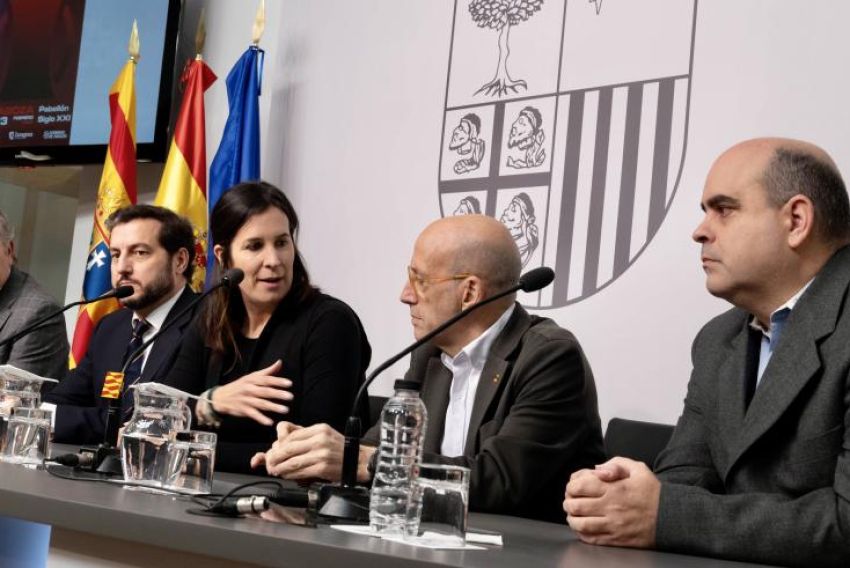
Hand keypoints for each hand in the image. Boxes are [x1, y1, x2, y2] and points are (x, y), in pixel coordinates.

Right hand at [211, 360, 291, 425]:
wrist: (220, 397)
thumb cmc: (240, 385)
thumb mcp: (251, 376)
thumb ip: (267, 371)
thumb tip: (280, 362)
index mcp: (252, 380)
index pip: (267, 380)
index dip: (278, 381)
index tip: (289, 383)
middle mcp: (249, 389)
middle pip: (265, 391)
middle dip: (278, 394)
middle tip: (290, 397)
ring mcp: (246, 400)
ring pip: (261, 403)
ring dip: (273, 407)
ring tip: (285, 410)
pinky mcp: (243, 410)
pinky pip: (253, 414)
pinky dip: (261, 419)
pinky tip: (270, 422)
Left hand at [256, 422, 375, 482]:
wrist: (359, 461)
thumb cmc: (339, 449)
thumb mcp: (322, 435)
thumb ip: (301, 436)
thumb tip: (277, 441)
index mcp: (318, 429)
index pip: (289, 434)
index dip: (277, 444)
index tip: (273, 451)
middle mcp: (319, 439)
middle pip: (287, 447)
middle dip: (274, 457)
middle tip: (269, 463)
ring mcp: (321, 453)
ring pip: (291, 461)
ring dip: (279, 468)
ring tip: (275, 471)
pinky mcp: (322, 467)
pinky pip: (299, 472)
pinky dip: (290, 475)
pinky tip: (287, 476)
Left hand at [563, 457, 659, 547]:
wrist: (672, 517)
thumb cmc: (653, 493)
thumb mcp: (638, 469)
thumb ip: (615, 464)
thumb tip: (596, 468)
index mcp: (614, 488)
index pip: (580, 486)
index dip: (571, 485)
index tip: (573, 486)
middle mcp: (611, 507)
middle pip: (576, 505)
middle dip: (568, 501)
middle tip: (570, 500)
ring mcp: (613, 525)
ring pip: (580, 524)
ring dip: (572, 519)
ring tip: (573, 515)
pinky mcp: (616, 540)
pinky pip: (591, 539)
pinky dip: (581, 533)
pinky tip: (582, 528)